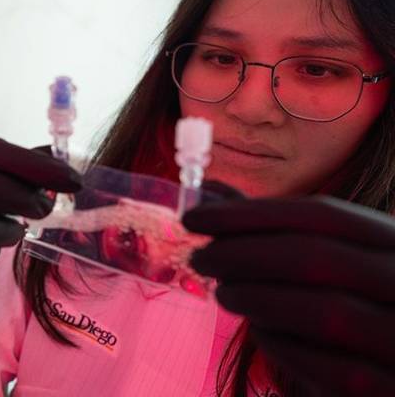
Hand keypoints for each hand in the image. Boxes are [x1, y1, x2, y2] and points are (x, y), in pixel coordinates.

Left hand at [183, 195, 394, 395]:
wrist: (387, 370)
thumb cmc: (353, 304)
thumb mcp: (328, 258)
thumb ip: (272, 228)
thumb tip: (207, 191)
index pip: (323, 215)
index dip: (250, 213)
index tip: (193, 217)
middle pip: (317, 257)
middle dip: (243, 253)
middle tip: (200, 257)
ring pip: (323, 311)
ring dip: (256, 297)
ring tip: (223, 293)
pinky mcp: (391, 388)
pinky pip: (330, 365)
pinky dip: (282, 344)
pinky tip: (260, 331)